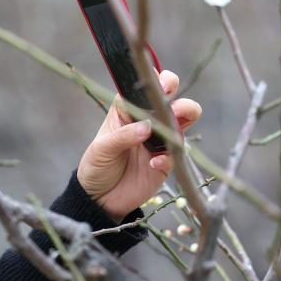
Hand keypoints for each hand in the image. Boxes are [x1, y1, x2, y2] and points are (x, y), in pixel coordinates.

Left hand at [77, 70, 201, 221]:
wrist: (99, 198)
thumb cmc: (97, 166)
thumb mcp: (102, 149)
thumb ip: (123, 136)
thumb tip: (146, 127)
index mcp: (128, 111)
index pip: (145, 90)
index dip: (156, 82)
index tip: (162, 84)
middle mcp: (147, 122)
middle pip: (171, 101)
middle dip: (178, 98)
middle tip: (173, 105)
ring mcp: (158, 142)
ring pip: (182, 123)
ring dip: (184, 118)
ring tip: (175, 122)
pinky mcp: (165, 163)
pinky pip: (176, 155)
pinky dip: (168, 157)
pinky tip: (154, 163)